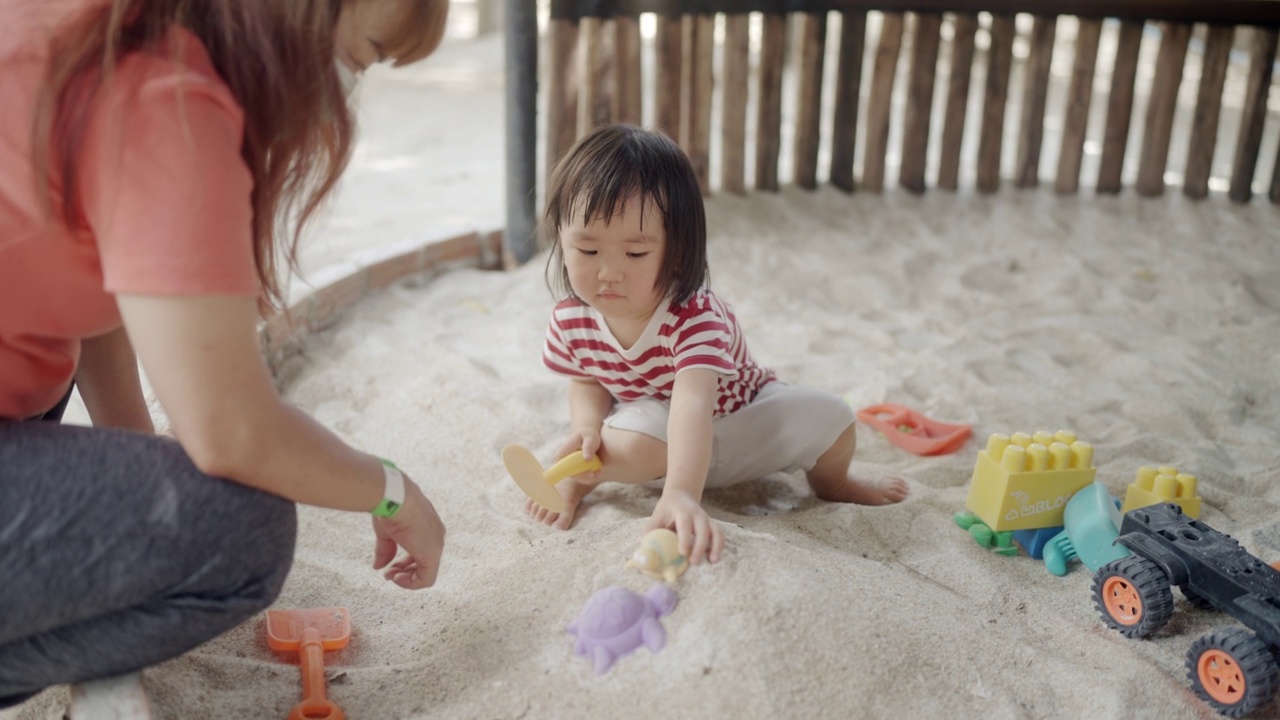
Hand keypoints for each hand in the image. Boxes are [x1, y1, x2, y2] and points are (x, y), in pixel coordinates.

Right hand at [371, 474, 444, 588]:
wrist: (394, 497)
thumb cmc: (390, 507)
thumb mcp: (387, 531)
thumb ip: (386, 550)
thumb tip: (378, 567)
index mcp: (428, 527)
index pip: (420, 550)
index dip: (404, 563)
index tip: (388, 566)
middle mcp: (436, 536)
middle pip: (424, 562)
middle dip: (404, 571)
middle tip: (388, 574)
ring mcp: (436, 545)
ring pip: (426, 573)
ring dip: (406, 579)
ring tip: (390, 575)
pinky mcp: (432, 555)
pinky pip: (426, 579)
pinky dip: (410, 583)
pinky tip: (396, 577)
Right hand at [552, 428, 602, 482]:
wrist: (587, 435)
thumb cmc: (587, 434)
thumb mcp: (590, 437)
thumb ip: (588, 447)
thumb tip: (587, 459)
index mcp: (561, 454)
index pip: (563, 468)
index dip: (575, 473)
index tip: (590, 473)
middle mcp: (562, 463)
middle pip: (572, 475)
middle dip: (585, 476)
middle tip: (597, 473)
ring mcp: (568, 467)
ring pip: (578, 478)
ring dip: (589, 477)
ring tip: (599, 471)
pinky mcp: (574, 470)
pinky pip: (582, 478)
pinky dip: (591, 477)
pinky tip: (598, 471)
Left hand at [643, 489, 723, 564]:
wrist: (680, 496)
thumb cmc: (666, 510)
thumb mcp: (656, 516)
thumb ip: (651, 532)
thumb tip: (646, 553)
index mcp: (681, 510)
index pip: (685, 523)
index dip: (684, 538)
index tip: (682, 552)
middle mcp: (697, 514)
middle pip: (702, 529)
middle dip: (699, 546)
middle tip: (693, 562)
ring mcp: (706, 519)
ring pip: (715, 531)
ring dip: (715, 546)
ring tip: (712, 560)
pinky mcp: (711, 525)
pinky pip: (719, 535)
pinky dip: (719, 546)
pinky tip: (714, 557)